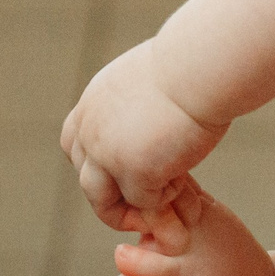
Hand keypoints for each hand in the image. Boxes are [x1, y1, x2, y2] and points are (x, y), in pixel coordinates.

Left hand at [61, 41, 227, 228]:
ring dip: (133, 208)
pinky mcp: (133, 171)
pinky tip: (186, 173)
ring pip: (103, 201)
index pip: (75, 145)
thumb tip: (141, 127)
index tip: (123, 174)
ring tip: (165, 198)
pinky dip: (167, 194)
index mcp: (92, 104)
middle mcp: (90, 130)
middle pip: (86, 180)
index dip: (96, 165)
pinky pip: (146, 202)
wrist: (199, 67)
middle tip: (143, 204)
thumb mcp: (144, 83)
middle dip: (112, 198)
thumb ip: (131, 109)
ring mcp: (107, 153)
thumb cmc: (189, 67)